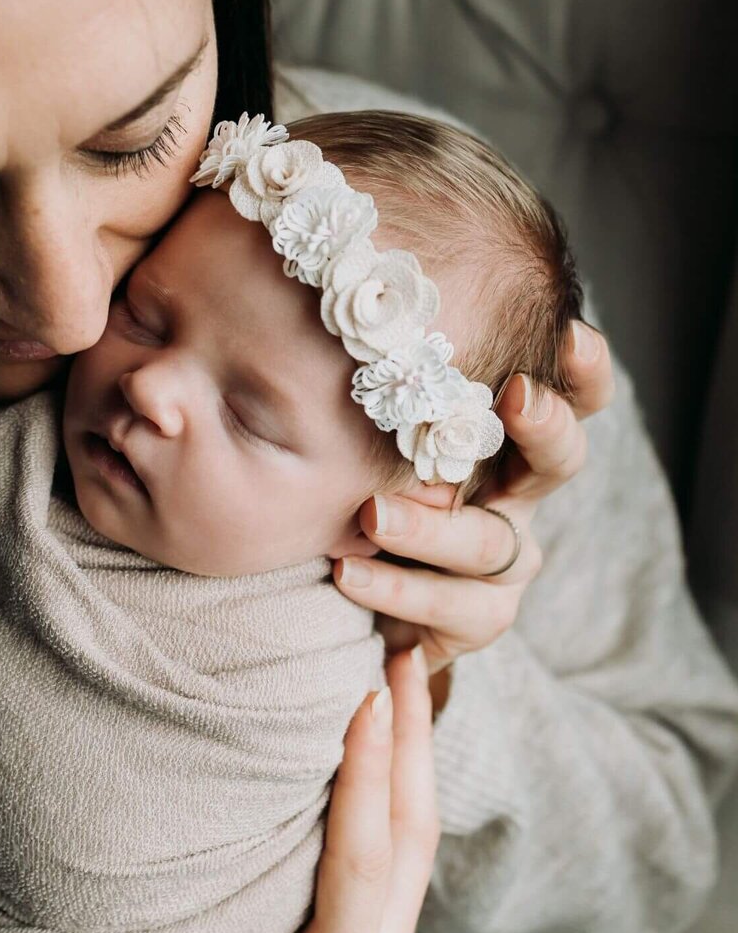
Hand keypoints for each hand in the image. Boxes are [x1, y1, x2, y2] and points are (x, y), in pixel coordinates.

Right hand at [6, 647, 437, 932]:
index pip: (364, 860)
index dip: (369, 777)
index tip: (372, 699)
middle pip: (416, 832)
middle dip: (414, 737)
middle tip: (407, 651)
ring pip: (424, 839)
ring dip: (419, 753)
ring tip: (412, 673)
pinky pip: (413, 854)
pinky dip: (408, 789)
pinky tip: (394, 746)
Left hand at [336, 320, 615, 676]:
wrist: (349, 594)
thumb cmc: (360, 484)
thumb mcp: (370, 435)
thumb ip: (381, 391)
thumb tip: (350, 309)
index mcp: (505, 446)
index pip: (568, 399)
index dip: (584, 369)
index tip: (571, 334)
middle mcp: (516, 502)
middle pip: (557, 460)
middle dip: (540, 425)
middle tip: (513, 396)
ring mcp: (500, 569)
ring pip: (487, 546)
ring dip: (428, 530)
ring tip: (369, 514)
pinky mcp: (468, 622)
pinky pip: (446, 617)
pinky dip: (402, 612)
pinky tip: (366, 609)